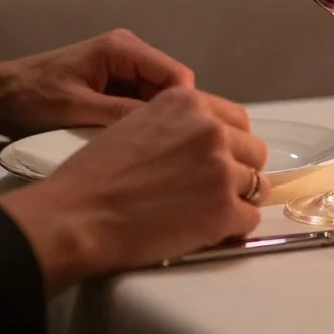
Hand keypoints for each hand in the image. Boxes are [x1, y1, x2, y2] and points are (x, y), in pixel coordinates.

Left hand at [0, 29, 193, 139]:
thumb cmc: (28, 98)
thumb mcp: (76, 110)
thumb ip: (123, 114)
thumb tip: (168, 127)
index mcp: (122, 48)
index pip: (177, 75)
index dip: (184, 107)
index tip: (178, 139)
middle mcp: (128, 53)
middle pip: (171, 88)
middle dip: (169, 117)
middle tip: (163, 150)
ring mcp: (122, 70)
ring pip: (158, 100)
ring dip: (153, 123)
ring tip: (144, 150)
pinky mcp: (114, 86)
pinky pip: (140, 105)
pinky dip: (138, 124)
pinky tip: (130, 144)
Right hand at [0, 87, 270, 293]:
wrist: (77, 216)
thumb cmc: (95, 175)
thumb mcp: (137, 122)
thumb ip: (177, 124)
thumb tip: (206, 138)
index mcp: (189, 102)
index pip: (238, 120)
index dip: (230, 143)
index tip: (218, 159)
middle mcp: (212, 130)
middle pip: (254, 151)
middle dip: (238, 169)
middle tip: (211, 189)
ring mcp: (222, 170)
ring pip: (256, 185)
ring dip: (235, 199)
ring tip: (202, 211)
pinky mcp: (224, 209)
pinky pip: (249, 218)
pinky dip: (232, 227)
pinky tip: (206, 230)